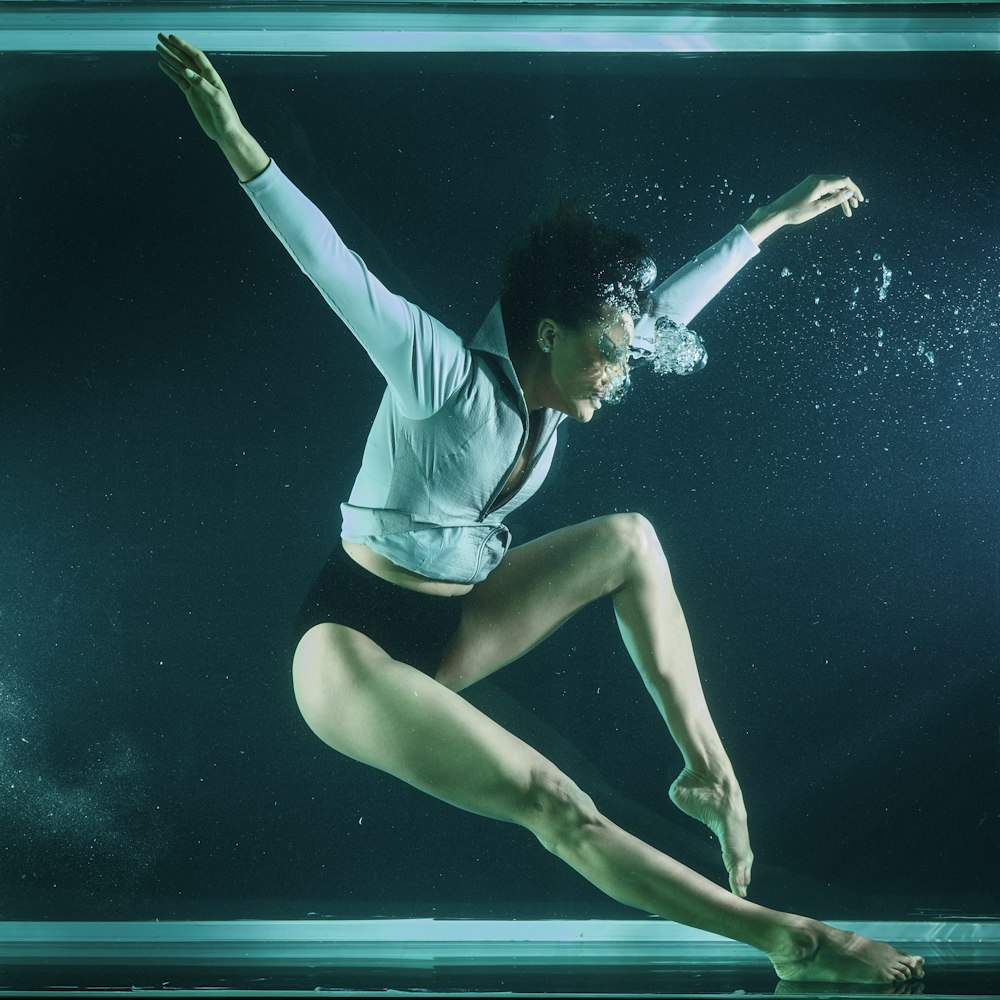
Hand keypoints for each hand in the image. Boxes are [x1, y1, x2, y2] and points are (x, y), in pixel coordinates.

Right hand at [156, 33, 242, 142]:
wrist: (226, 133)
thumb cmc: (226, 116)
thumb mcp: (216, 99)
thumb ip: (201, 84)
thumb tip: (185, 70)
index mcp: (211, 76)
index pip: (196, 56)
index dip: (184, 46)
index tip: (171, 38)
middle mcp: (203, 78)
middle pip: (186, 58)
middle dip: (173, 47)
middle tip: (160, 36)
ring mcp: (196, 86)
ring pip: (181, 67)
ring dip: (169, 57)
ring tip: (157, 47)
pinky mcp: (192, 95)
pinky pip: (179, 80)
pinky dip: (170, 71)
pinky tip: (162, 64)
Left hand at [744, 175, 864, 243]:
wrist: (778, 212)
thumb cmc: (796, 212)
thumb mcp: (818, 208)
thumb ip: (835, 200)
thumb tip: (849, 192)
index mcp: (821, 183)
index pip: (844, 181)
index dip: (854, 190)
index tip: (860, 200)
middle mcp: (817, 178)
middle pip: (840, 182)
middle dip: (849, 193)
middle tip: (855, 206)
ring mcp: (812, 181)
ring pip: (833, 186)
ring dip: (841, 196)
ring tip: (847, 211)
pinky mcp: (808, 185)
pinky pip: (825, 188)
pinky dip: (832, 195)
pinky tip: (835, 204)